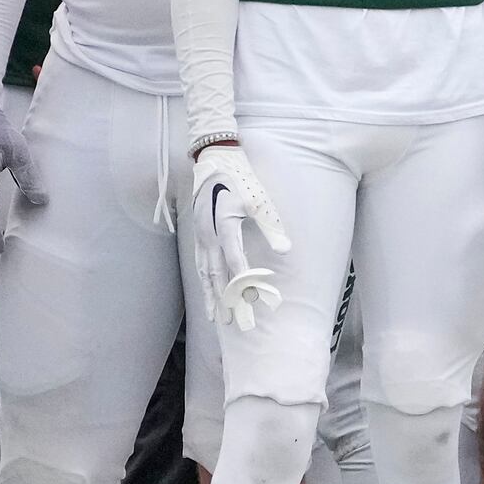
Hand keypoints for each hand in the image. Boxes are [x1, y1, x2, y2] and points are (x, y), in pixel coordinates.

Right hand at [189, 141, 287, 330]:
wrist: (214, 161)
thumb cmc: (241, 180)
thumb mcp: (260, 202)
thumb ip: (272, 228)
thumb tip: (285, 250)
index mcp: (225, 228)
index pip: (237, 263)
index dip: (246, 284)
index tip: (254, 302)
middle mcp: (209, 236)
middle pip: (218, 275)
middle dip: (226, 300)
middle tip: (235, 322)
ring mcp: (201, 236)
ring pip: (205, 273)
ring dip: (211, 296)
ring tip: (216, 317)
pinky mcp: (198, 234)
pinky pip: (200, 263)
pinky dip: (204, 281)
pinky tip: (208, 291)